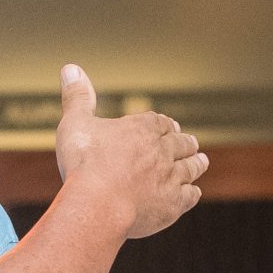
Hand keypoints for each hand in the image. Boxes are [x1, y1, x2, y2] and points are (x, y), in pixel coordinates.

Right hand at [51, 65, 207, 239]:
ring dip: (197, 163)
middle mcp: (162, 150)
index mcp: (142, 128)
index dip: (165, 124)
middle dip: (186, 142)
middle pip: (180, 143)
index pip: (160, 122)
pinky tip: (193, 193)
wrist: (97, 204)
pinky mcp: (173, 204)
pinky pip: (190, 196)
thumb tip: (70, 68)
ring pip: (191, 167)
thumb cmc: (83, 163)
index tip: (171, 126)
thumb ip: (77, 97)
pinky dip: (192, 192)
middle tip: (191, 143)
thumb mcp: (75, 124)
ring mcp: (171, 177)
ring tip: (202, 161)